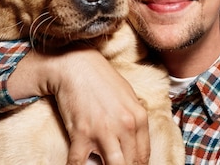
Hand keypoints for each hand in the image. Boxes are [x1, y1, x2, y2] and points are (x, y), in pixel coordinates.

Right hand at [8, 47, 150, 164]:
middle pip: (131, 164)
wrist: (76, 65)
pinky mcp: (81, 133)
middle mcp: (125, 126)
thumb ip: (134, 119)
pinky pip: (79, 163)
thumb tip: (134, 143)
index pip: (143, 155)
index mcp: (139, 117)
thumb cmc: (102, 79)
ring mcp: (103, 131)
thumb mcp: (128, 96)